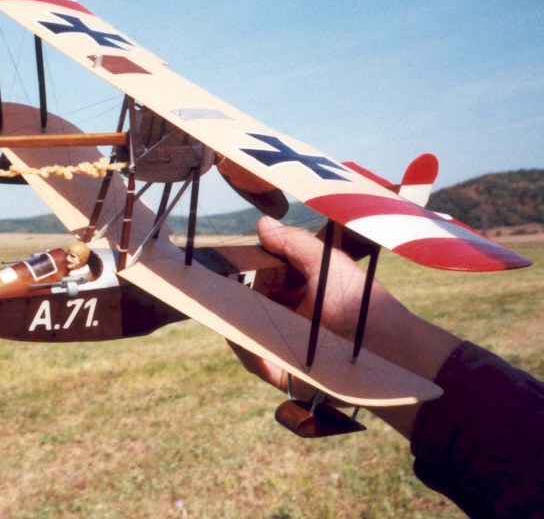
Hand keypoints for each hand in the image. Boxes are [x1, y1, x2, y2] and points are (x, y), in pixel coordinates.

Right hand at [229, 216, 461, 438]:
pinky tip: (235, 333)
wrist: (386, 348)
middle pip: (252, 308)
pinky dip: (244, 348)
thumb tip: (261, 224)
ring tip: (218, 307)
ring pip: (249, 334)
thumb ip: (293, 243)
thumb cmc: (361, 302)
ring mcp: (287, 347)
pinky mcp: (286, 374)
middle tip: (213, 285)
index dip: (246, 273)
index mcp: (301, 293)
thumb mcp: (326, 263)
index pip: (264, 281)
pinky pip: (256, 361)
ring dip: (233, 322)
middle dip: (232, 298)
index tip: (226, 263)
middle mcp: (292, 320)